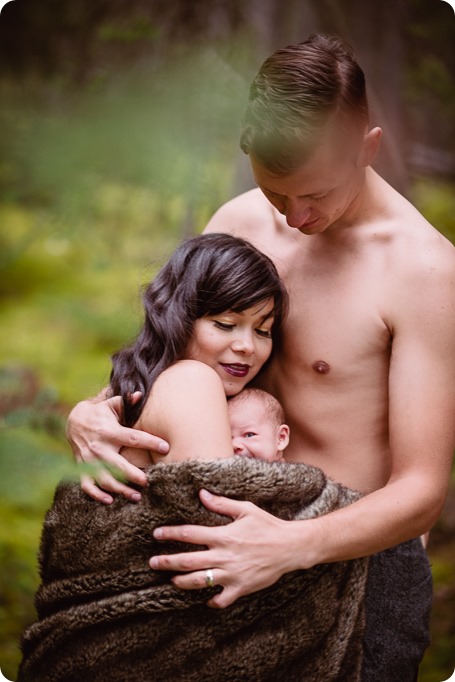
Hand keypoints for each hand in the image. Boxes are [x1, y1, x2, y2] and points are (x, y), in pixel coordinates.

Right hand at [67, 391, 168, 503]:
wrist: (73, 422)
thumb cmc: (101, 413)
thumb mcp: (112, 404)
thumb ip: (126, 401)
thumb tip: (140, 394)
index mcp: (110, 432)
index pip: (133, 438)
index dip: (150, 442)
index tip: (165, 447)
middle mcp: (99, 447)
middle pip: (117, 464)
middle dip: (132, 475)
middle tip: (147, 482)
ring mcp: (89, 460)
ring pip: (104, 478)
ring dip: (119, 489)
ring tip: (136, 496)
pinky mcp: (81, 468)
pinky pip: (86, 485)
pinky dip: (96, 495)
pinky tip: (109, 501)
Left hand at [150, 489, 298, 607]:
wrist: (290, 547)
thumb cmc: (267, 525)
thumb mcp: (245, 509)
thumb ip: (221, 504)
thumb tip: (201, 494)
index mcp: (223, 535)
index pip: (190, 534)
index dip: (171, 533)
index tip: (157, 534)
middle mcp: (224, 556)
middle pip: (188, 561)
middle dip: (167, 562)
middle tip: (152, 563)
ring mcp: (231, 574)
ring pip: (200, 582)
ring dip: (182, 582)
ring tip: (172, 581)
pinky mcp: (241, 588)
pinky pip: (221, 599)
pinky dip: (212, 600)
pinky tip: (206, 599)